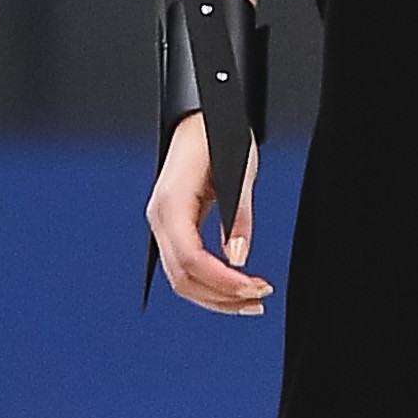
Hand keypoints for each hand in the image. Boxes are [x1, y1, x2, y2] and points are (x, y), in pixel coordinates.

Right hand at [145, 113, 270, 314]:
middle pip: (182, 277)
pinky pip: (183, 266)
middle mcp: (159, 216)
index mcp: (172, 201)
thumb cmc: (218, 132)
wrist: (200, 116)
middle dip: (221, 297)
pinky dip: (207, 282)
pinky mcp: (172, 227)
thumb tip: (238, 257)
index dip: (222, 281)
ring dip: (215, 296)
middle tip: (258, 301)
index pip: (190, 258)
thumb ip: (239, 216)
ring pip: (180, 278)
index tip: (253, 288)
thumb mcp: (240, 170)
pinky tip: (231, 286)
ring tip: (249, 300)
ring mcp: (161, 223)